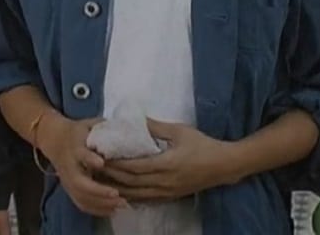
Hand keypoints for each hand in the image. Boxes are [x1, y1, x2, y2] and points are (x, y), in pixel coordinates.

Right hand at [36, 114, 123, 217]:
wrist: (53, 139)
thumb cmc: (77, 132)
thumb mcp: (89, 124)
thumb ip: (105, 127)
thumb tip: (128, 128)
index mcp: (75, 147)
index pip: (80, 154)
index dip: (89, 159)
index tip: (102, 163)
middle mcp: (70, 166)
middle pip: (80, 183)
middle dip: (99, 191)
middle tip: (118, 194)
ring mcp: (67, 180)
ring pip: (81, 197)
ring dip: (102, 203)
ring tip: (122, 205)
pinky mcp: (69, 189)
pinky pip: (81, 204)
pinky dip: (97, 210)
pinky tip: (112, 210)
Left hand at [97, 118, 236, 202]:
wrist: (224, 165)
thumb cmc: (203, 145)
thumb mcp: (179, 131)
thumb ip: (156, 127)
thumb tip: (134, 119)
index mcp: (165, 165)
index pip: (133, 167)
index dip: (114, 164)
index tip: (99, 156)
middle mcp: (163, 182)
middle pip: (130, 182)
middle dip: (111, 176)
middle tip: (94, 167)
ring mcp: (167, 192)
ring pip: (136, 194)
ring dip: (118, 188)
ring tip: (102, 180)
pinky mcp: (170, 197)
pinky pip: (146, 200)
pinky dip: (131, 196)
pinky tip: (121, 191)